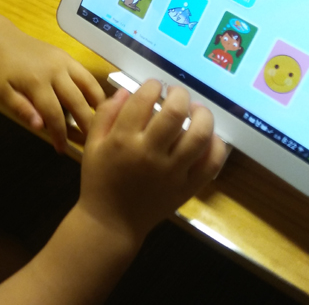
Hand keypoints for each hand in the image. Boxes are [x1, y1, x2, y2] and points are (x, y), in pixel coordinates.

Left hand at [0, 29, 104, 151]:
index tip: (62, 149)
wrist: (1, 40)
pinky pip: (87, 75)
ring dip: (99, 106)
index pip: (54, 114)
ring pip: (88, 86)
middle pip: (77, 101)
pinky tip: (100, 103)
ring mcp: (64, 62)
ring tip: (103, 123)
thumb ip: (20, 108)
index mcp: (37, 82)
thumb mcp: (1, 92)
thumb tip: (39, 126)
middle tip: (92, 142)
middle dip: (86, 124)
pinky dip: (96, 90)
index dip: (60, 134)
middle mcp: (55, 71)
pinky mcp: (68, 57)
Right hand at [78, 80, 226, 237]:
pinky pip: (211, 164)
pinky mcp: (187, 187)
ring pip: (199, 135)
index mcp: (123, 141)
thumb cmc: (99, 180)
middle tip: (177, 94)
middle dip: (179, 95)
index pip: (144, 101)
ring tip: (197, 110)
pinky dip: (216, 146)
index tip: (154, 86)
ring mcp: (172, 172)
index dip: (152, 86)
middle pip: (175, 113)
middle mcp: (150, 153)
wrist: (111, 222)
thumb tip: (127, 91)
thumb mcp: (92, 144)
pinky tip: (209, 136)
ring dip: (202, 115)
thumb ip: (106, 114)